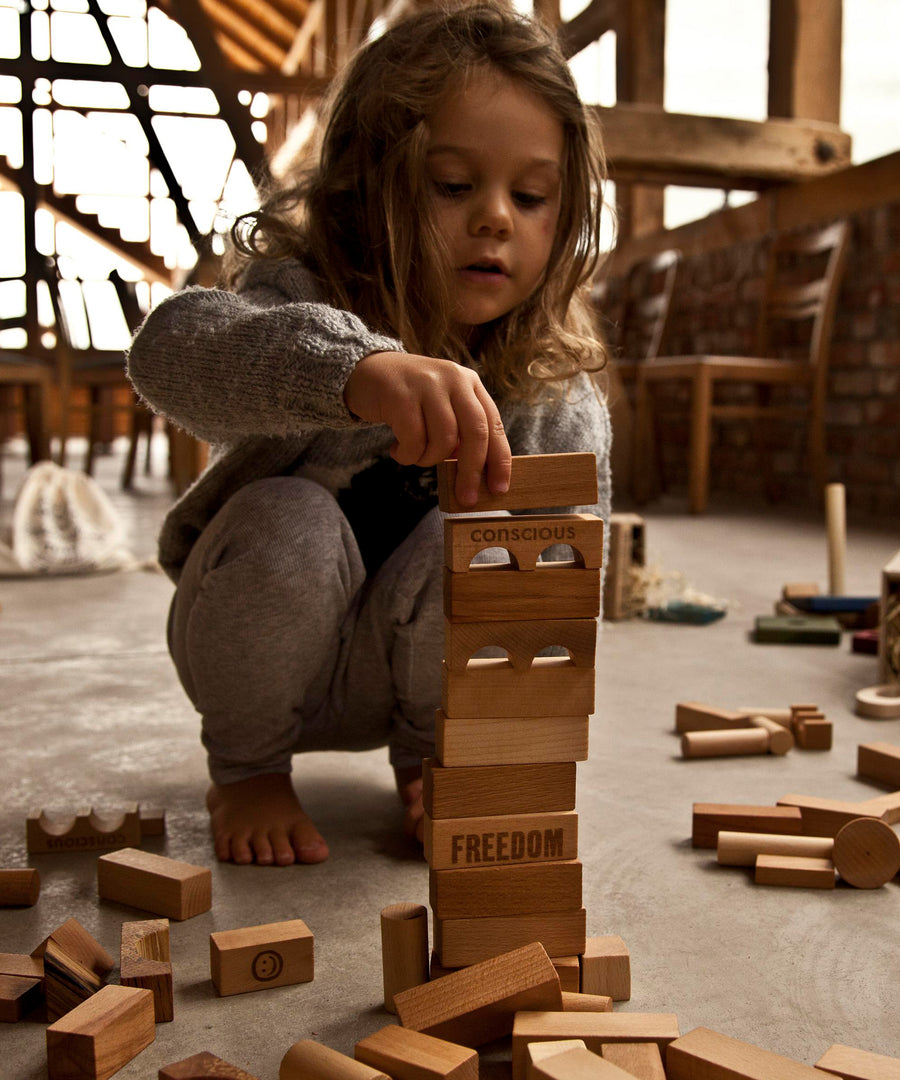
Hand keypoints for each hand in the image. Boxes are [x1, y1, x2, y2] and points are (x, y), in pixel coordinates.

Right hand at [344, 351, 510, 506]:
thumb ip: (460, 432)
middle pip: (475, 433)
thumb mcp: (442, 407)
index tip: (499, 489)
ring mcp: (428, 384)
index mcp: (470, 383)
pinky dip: (407, 455)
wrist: (368, 372)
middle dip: (471, 471)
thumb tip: (474, 475)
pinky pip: (413, 439)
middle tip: (466, 498)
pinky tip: (397, 451)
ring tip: (416, 457)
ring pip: (444, 439)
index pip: (494, 425)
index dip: (499, 460)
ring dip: (430, 460)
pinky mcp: (401, 394)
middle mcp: (454, 379)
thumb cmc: (410, 400)